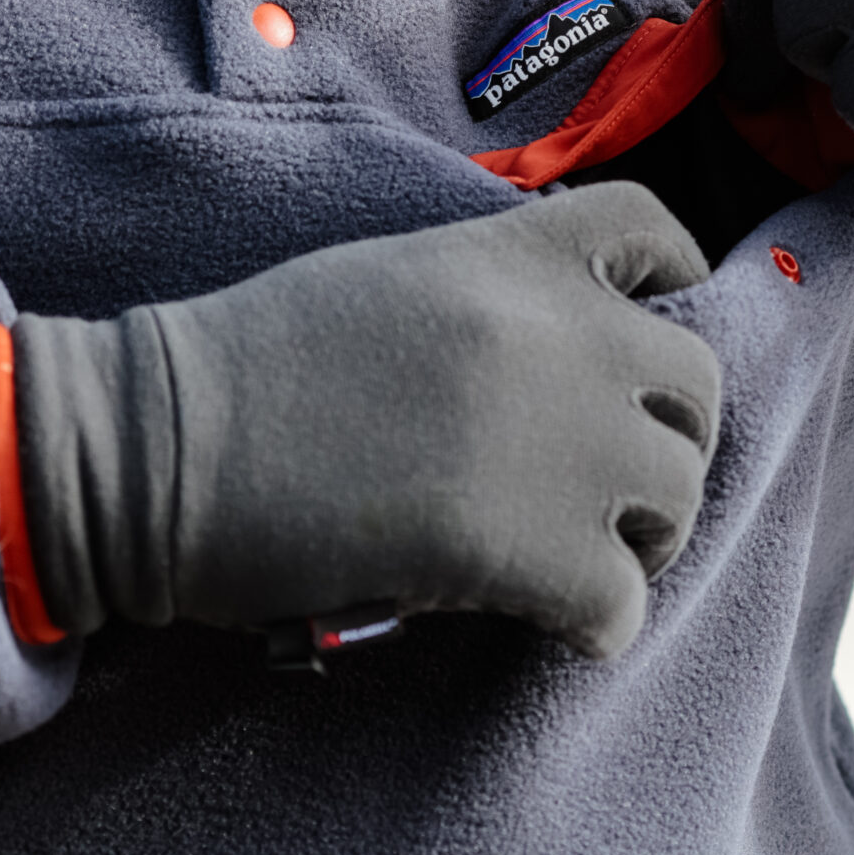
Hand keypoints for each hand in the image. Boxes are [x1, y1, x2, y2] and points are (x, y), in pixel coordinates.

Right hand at [10, 182, 719, 658]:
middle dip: (669, 436)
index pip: (652, 228)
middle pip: (695, 381)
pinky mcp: (524, 545)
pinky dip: (605, 622)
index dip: (674, 279)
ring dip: (646, 533)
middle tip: (619, 485)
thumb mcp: (387, 280)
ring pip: (677, 493)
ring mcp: (552, 437)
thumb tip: (549, 359)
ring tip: (592, 559)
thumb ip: (487, 299)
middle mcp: (557, 332)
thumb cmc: (244, 368)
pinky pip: (624, 598)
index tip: (657, 323)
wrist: (158, 444)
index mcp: (509, 253)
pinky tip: (558, 626)